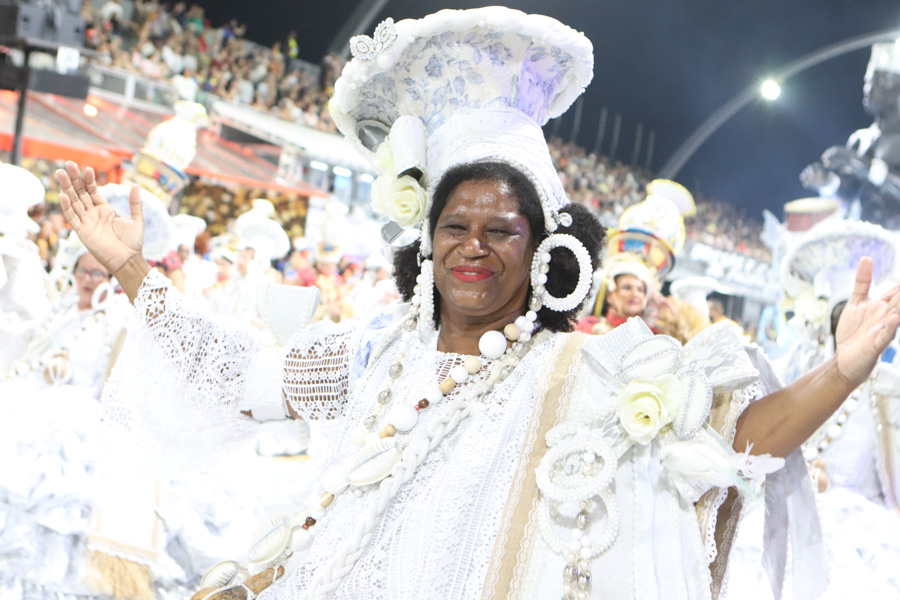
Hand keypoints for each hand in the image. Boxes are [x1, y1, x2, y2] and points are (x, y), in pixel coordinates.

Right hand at [57, 162, 143, 274]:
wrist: (129, 260)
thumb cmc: (133, 242)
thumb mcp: (137, 219)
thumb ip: (135, 203)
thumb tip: (136, 185)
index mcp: (104, 209)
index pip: (92, 191)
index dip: (89, 180)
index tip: (87, 168)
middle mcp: (93, 214)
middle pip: (80, 193)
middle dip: (74, 179)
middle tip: (68, 164)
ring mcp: (86, 222)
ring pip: (73, 202)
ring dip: (67, 188)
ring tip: (61, 173)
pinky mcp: (82, 232)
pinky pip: (72, 218)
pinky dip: (67, 207)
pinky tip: (63, 196)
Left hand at [834, 257, 899, 386]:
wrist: (844, 360)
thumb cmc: (852, 332)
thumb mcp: (856, 303)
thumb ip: (863, 282)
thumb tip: (867, 258)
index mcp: (883, 305)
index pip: (899, 289)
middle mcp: (886, 316)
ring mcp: (883, 330)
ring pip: (898, 315)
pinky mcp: (876, 344)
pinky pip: (886, 335)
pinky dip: (890, 327)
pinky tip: (894, 319)